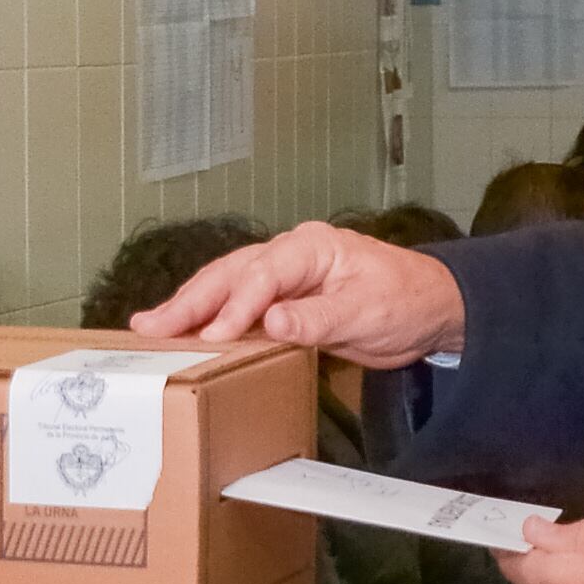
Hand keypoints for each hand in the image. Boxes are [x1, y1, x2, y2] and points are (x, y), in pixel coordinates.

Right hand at [128, 222, 465, 364]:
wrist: (431, 309)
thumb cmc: (407, 302)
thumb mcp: (367, 313)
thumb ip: (317, 319)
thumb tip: (273, 322)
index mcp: (312, 247)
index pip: (263, 275)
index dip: (235, 306)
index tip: (214, 336)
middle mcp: (292, 254)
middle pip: (231, 274)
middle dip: (190, 301)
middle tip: (151, 325)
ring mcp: (285, 274)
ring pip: (227, 285)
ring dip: (191, 307)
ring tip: (151, 326)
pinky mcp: (284, 298)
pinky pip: (240, 304)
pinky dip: (211, 317)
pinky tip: (185, 331)